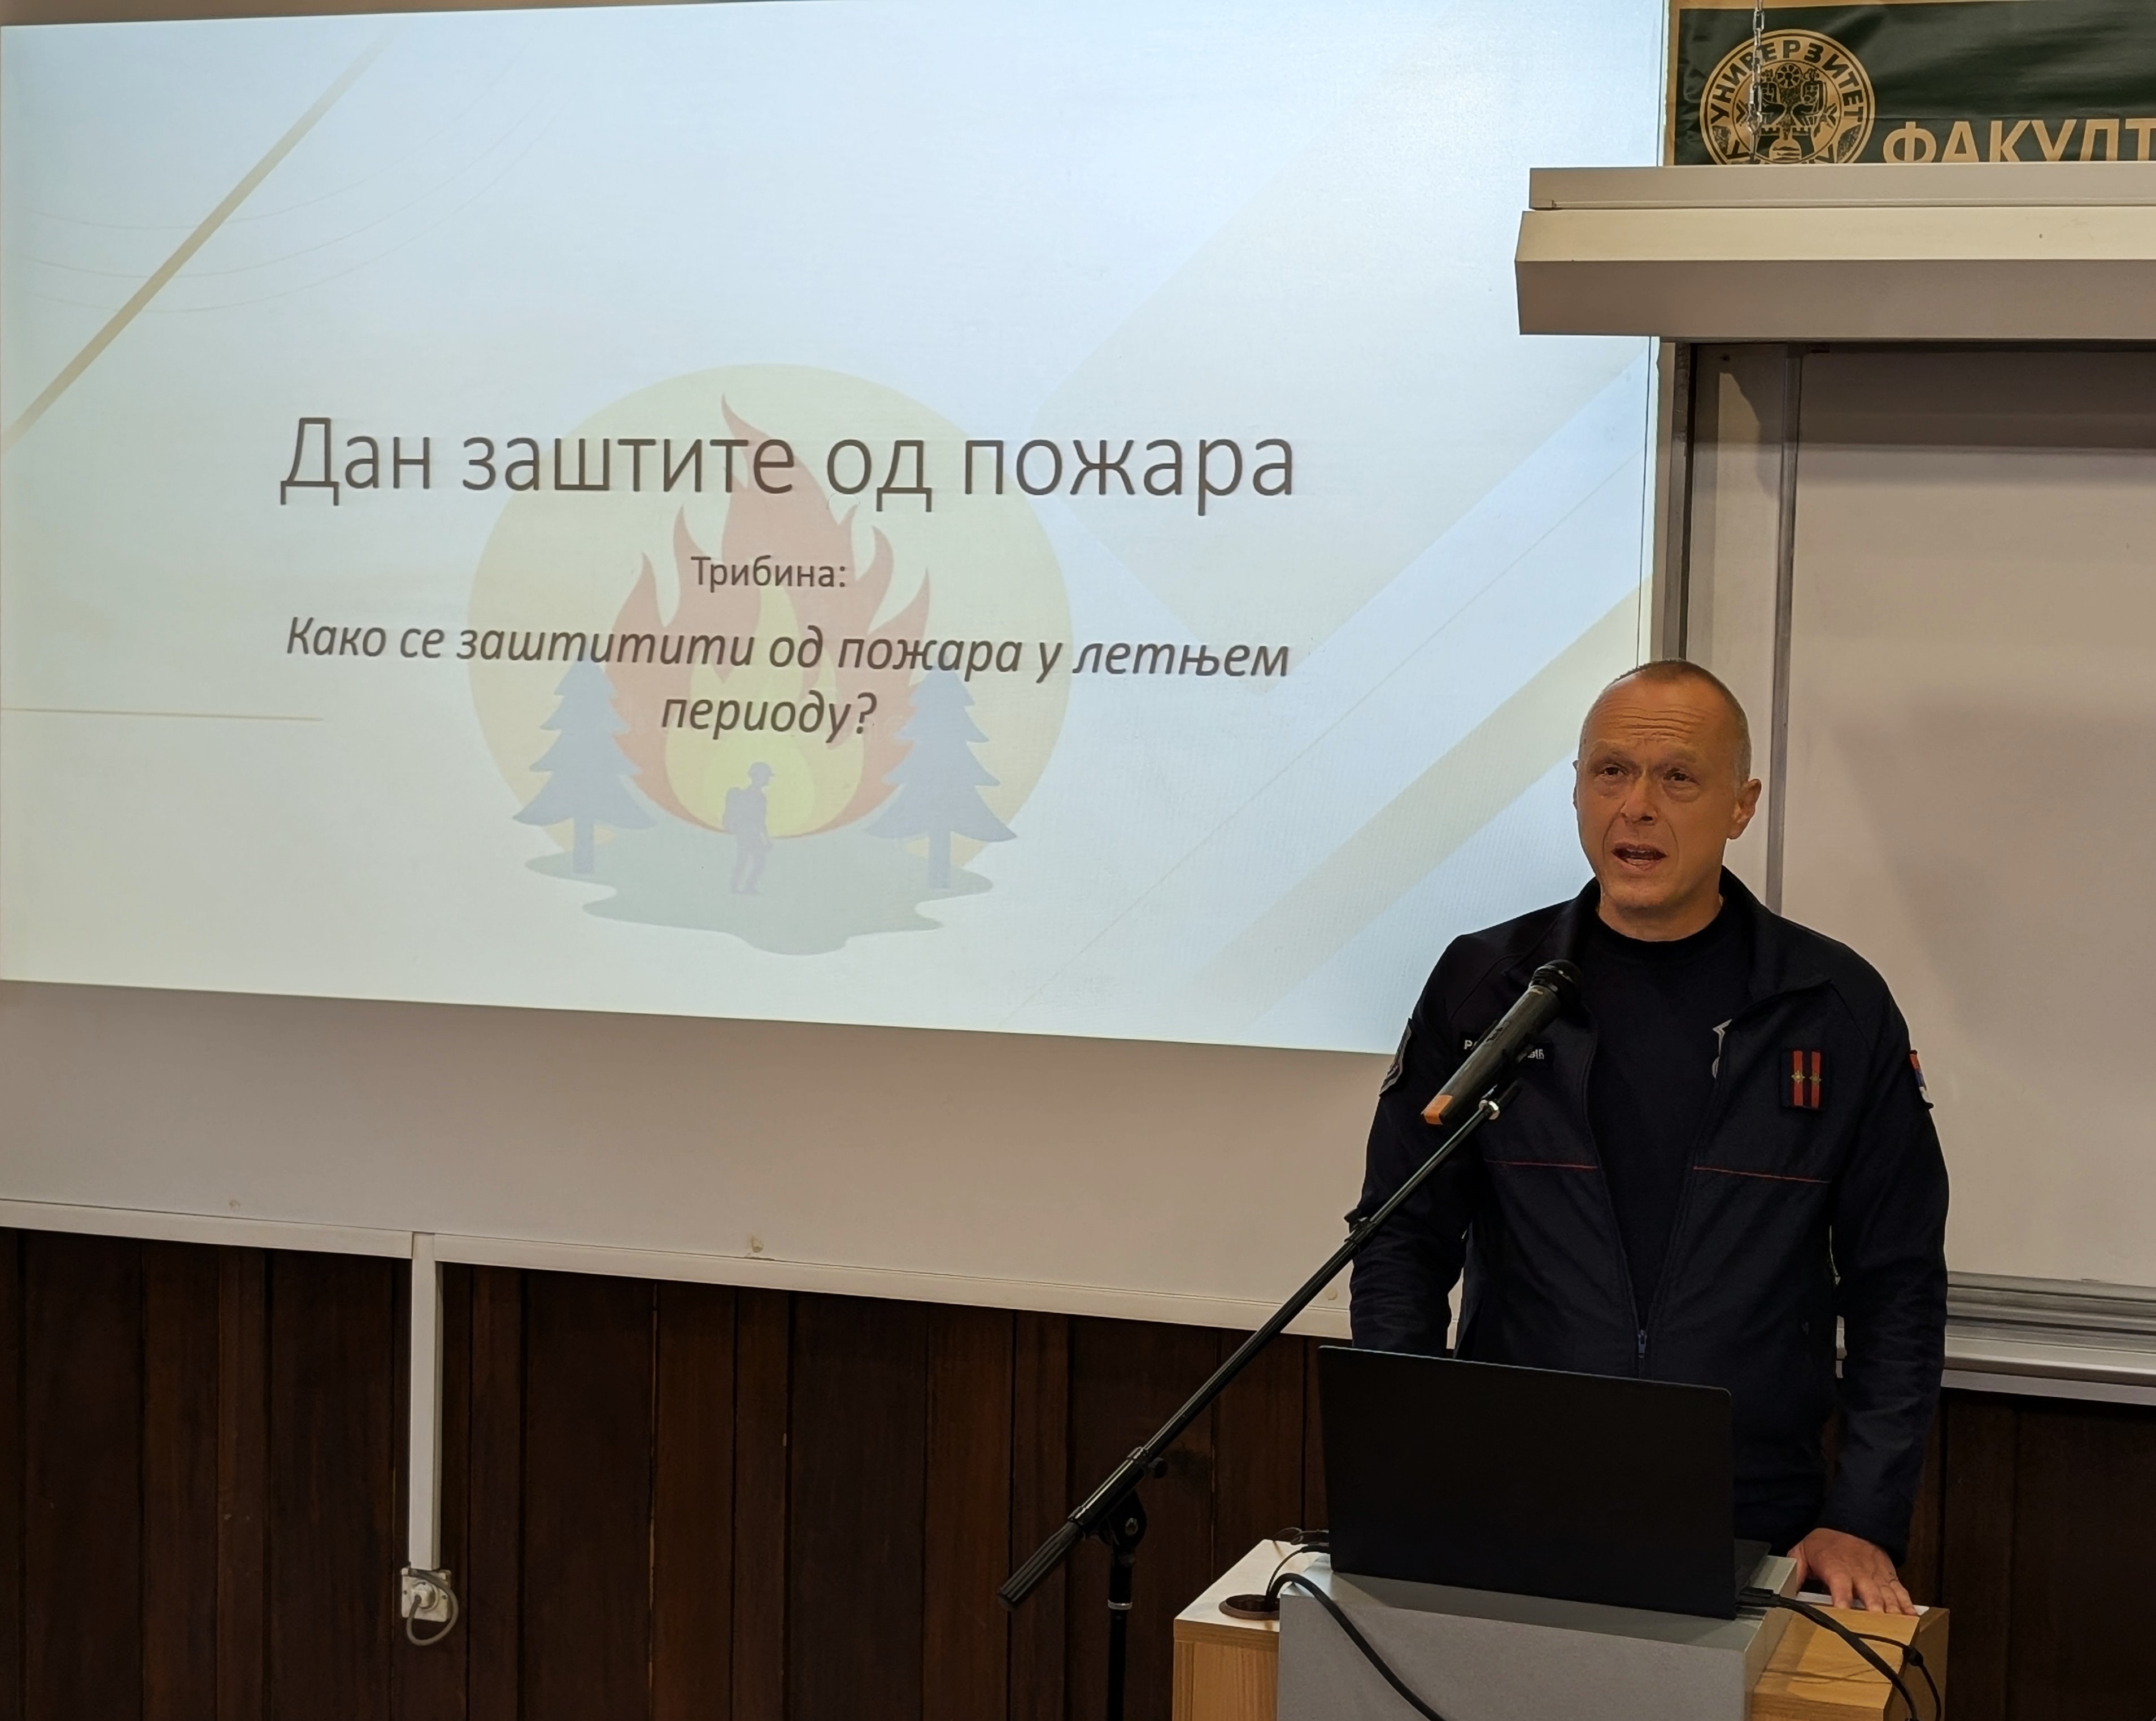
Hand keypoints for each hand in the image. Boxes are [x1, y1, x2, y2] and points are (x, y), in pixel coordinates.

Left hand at [1791, 1527, 1914, 1614]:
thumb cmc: (1827, 1542)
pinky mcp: (1890, 1578)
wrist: (1853, 1522)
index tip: (1843, 1612)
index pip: (1839, 1585)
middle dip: (1874, 1609)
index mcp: (1836, 1568)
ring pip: (1888, 1595)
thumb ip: (1796, 1570)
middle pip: (1869, 1593)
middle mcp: (1859, 1573)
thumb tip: (1785, 1590)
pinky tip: (1913, 1619)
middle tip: (1878, 1625)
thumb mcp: (1803, 1551)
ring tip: (1900, 1629)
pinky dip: (1908, 1606)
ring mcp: (1877, 1576)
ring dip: (1893, 1612)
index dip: (1841, 1599)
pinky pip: (1901, 1593)